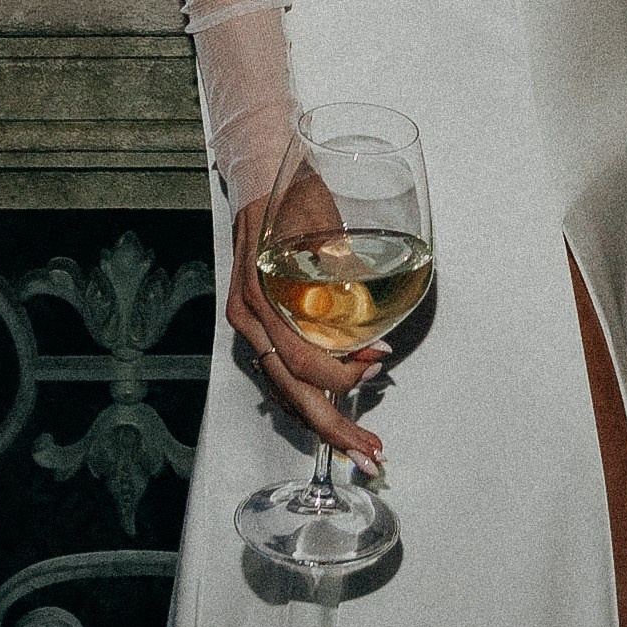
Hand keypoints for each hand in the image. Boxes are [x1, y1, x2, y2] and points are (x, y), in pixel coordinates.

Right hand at [227, 196, 387, 467]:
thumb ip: (342, 269)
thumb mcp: (325, 224)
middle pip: (290, 392)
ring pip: (283, 389)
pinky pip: (280, 371)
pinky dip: (309, 393)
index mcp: (260, 298)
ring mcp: (249, 323)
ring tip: (359, 442)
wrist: (262, 171)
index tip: (377, 368)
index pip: (301, 360)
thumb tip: (372, 323)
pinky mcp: (257, 322)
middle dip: (333, 429)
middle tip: (371, 455)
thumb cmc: (296, 192)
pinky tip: (336, 406)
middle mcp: (249, 318)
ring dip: (323, 418)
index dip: (342, 377)